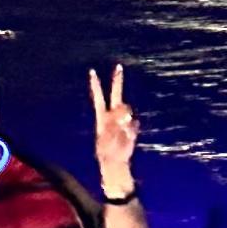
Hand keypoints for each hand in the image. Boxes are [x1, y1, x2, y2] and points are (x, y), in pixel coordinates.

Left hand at [89, 64, 137, 182]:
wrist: (115, 161)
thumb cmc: (106, 151)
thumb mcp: (105, 139)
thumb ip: (113, 127)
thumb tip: (124, 117)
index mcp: (102, 116)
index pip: (99, 97)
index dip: (96, 85)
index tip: (92, 71)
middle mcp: (113, 115)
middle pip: (116, 95)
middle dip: (117, 81)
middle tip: (118, 66)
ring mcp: (123, 120)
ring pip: (126, 109)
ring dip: (123, 117)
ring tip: (119, 132)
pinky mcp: (132, 128)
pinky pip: (134, 124)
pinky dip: (130, 130)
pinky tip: (127, 138)